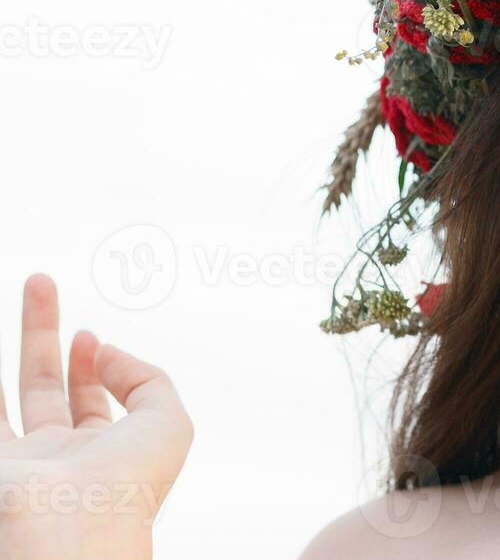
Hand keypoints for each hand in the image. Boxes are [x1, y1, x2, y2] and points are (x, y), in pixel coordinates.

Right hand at [0, 274, 193, 559]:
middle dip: (42, 333)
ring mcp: (20, 461)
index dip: (92, 364)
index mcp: (103, 454)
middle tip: (41, 284)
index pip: (91, 402)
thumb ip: (146, 378)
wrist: (74, 531)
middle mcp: (57, 458)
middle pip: (45, 385)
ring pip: (6, 396)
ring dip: (16, 345)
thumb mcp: (167, 420)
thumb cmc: (127, 486)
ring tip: (24, 292)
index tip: (89, 334)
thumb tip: (106, 351)